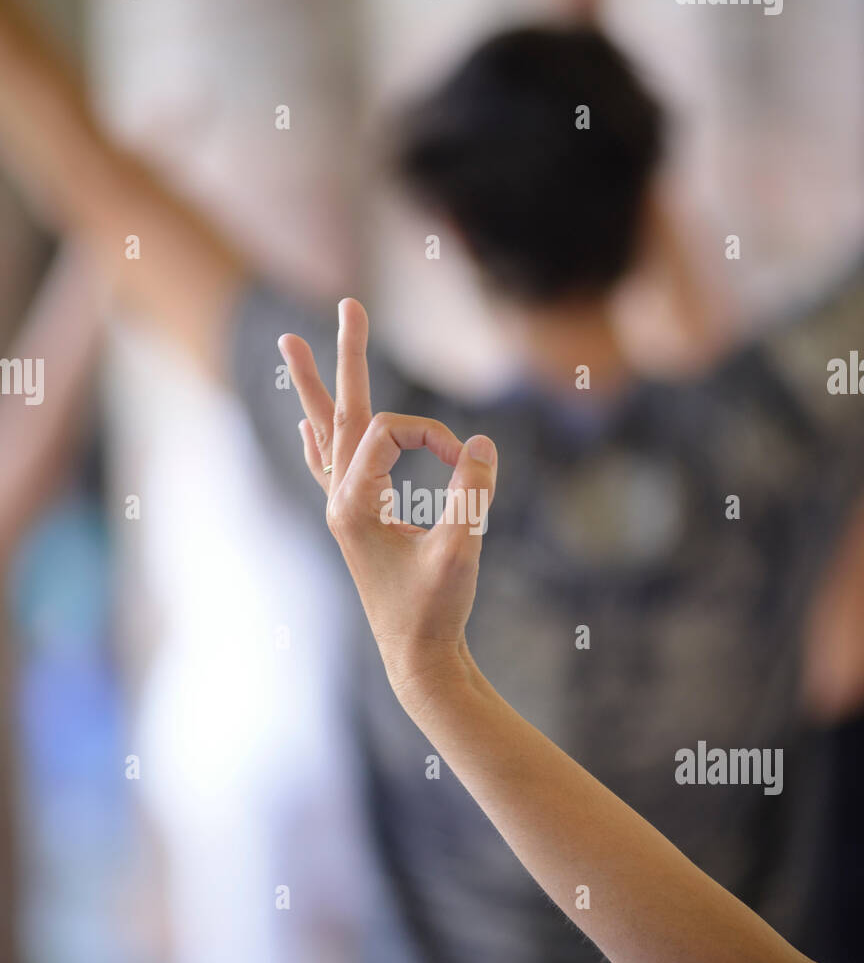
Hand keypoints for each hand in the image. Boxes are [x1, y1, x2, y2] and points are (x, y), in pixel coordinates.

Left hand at [278, 299, 496, 702]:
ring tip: (288, 344)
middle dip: (348, 356)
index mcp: (355, 503)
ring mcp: (345, 510)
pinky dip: (320, 436)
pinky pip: (330, 464)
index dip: (434, 436)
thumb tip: (477, 443)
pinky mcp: (358, 522)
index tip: (466, 459)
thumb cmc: (437, 610)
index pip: (390, 433)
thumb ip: (472, 494)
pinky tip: (305, 423)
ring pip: (327, 432)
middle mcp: (341, 499)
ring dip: (314, 387)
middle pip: (341, 411)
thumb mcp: (462, 551)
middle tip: (350, 303)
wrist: (417, 659)